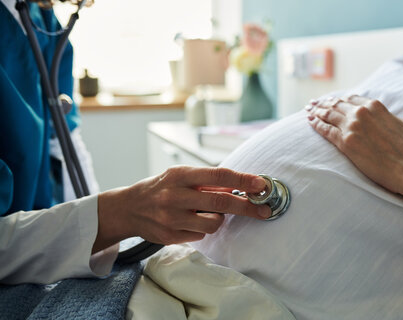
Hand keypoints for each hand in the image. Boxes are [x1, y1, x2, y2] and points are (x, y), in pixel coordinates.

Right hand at [93, 166, 270, 252]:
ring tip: (205, 212)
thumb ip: (206, 181)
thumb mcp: (180, 176)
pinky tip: (189, 222)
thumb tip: (240, 186)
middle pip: (221, 202)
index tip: (261, 185)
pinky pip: (201, 235)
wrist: (128, 208)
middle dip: (247, 207)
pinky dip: (202, 229)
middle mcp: (175, 196)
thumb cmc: (160, 188)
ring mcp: (171, 218)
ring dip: (219, 219)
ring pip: (213, 223)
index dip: (242, 180)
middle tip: (264, 210)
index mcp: (180, 175)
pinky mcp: (170, 237)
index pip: (218, 175)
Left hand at [306, 95, 402, 195]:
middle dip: (323, 103)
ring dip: (316, 111)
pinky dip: (316, 124)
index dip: (338, 99)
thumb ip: (390, 118)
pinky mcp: (345, 142)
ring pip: (328, 114)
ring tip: (308, 110)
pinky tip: (310, 121)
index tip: (330, 100)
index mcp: (374, 106)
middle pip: (336, 104)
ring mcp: (352, 126)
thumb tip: (389, 118)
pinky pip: (325, 129)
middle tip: (313, 103)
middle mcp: (361, 112)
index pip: (350, 99)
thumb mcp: (401, 124)